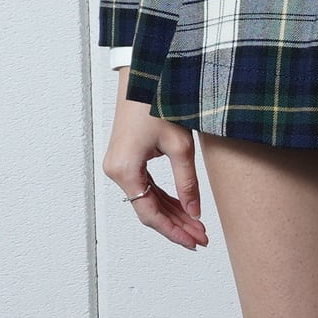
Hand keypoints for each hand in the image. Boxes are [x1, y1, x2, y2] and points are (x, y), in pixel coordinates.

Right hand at [102, 66, 209, 250]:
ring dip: (172, 215)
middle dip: (176, 226)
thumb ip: (187, 183)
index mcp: (125, 170)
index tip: (195, 242)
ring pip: (147, 201)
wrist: (145, 75)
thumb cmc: (160, 103)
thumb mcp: (180, 146)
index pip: (149, 213)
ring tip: (198, 227)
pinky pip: (146, 188)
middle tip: (202, 239)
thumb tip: (195, 211)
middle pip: (148, 210)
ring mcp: (119, 166)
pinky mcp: (127, 160)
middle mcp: (116, 171)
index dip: (174, 231)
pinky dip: (165, 200)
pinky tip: (184, 209)